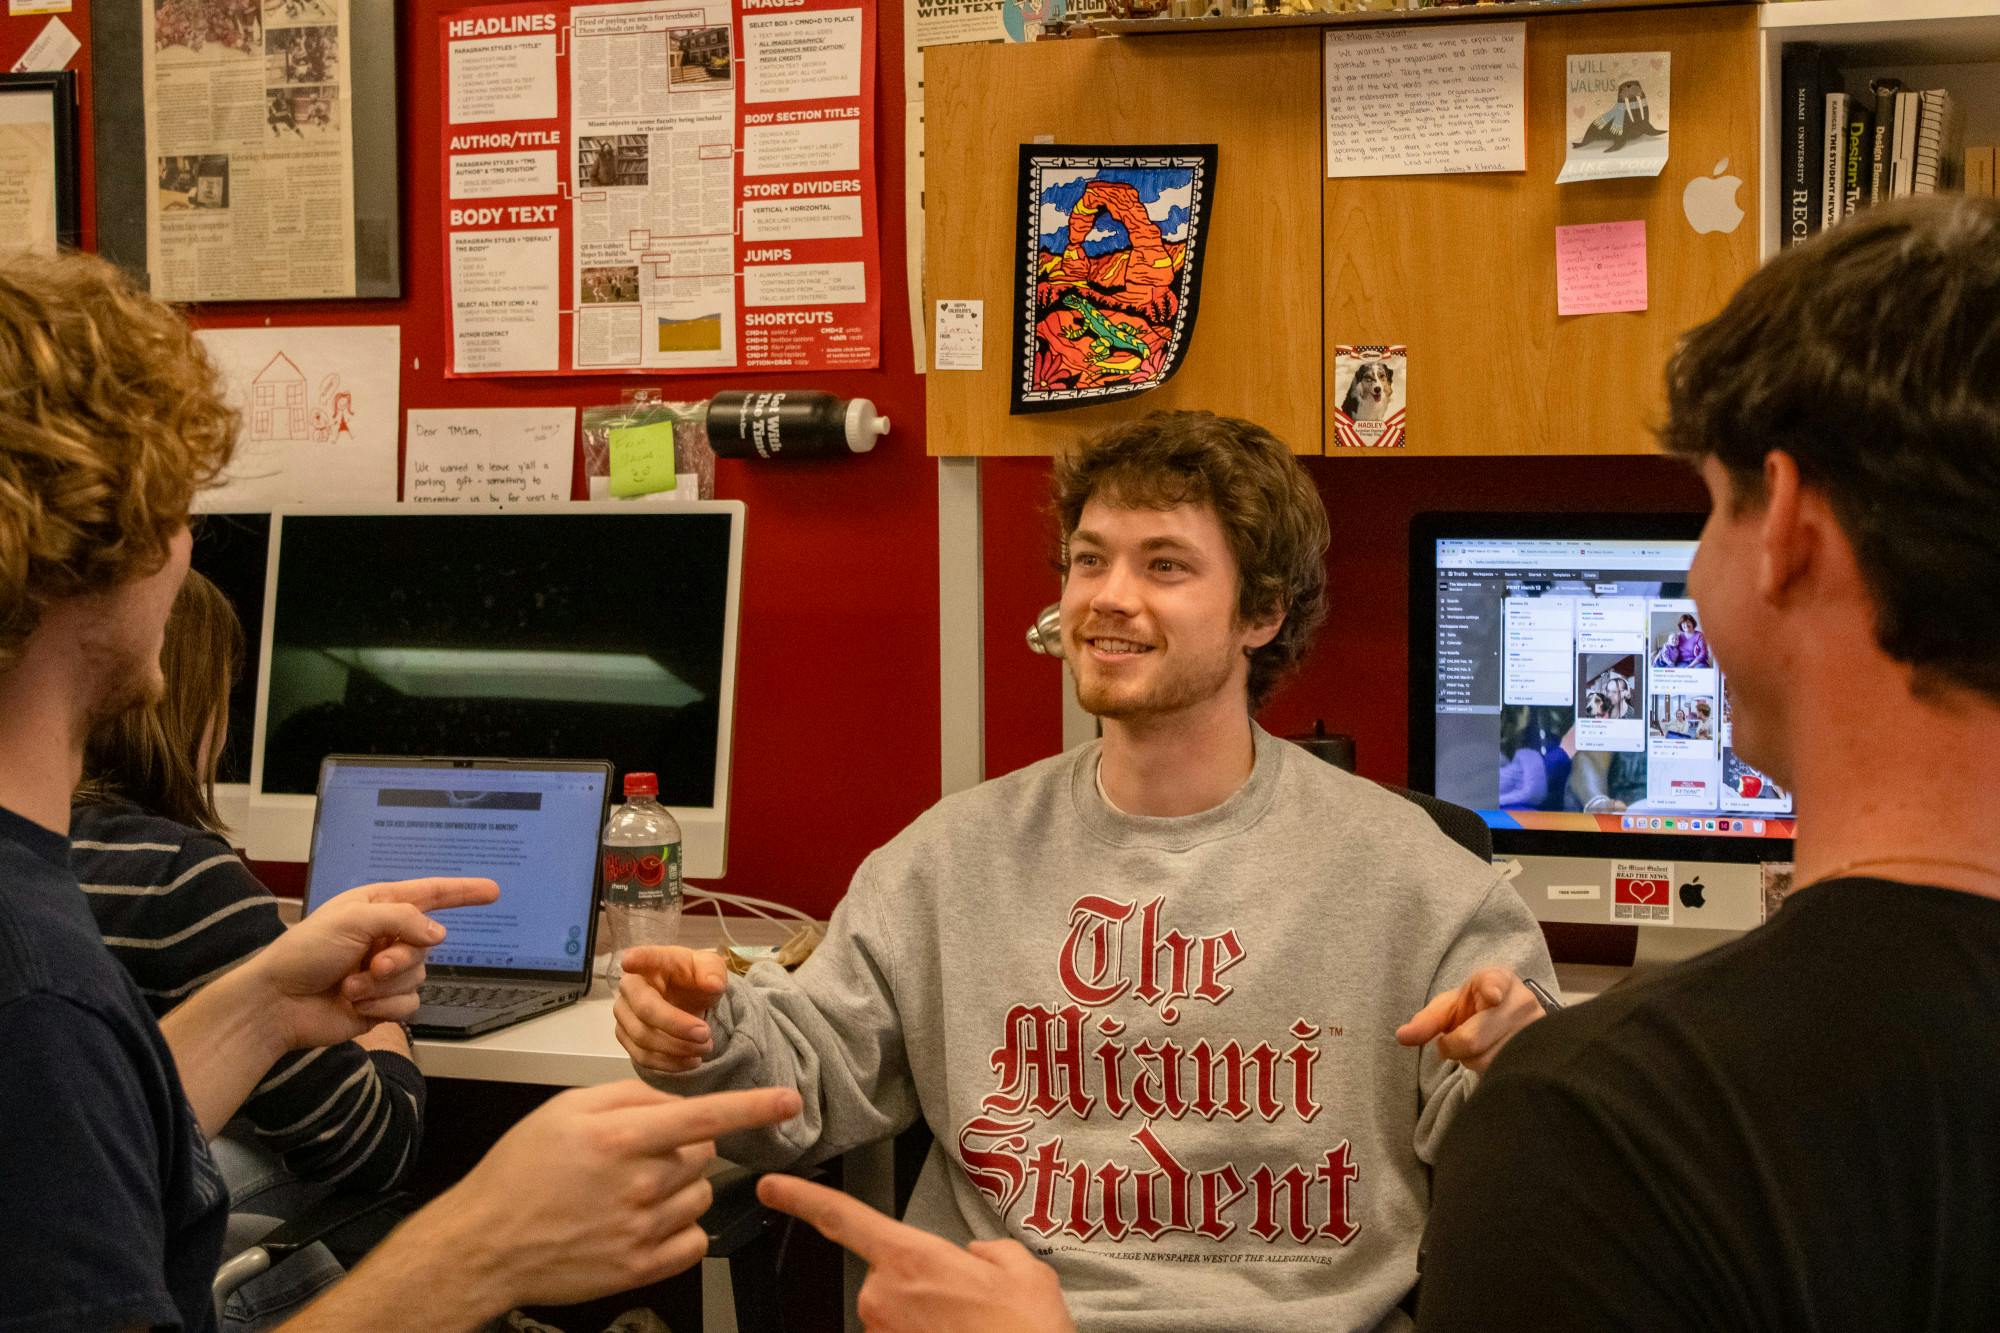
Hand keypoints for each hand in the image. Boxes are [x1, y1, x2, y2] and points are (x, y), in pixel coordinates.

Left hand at [242, 877, 497, 1050]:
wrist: (278, 1004)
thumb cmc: (305, 953)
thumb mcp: (353, 919)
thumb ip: (403, 919)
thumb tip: (440, 935)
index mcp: (378, 906)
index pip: (431, 895)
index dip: (463, 892)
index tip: (493, 891)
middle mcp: (386, 937)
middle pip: (426, 944)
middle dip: (401, 957)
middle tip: (373, 963)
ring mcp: (385, 972)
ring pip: (419, 976)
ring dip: (384, 984)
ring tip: (351, 986)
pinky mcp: (383, 1003)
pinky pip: (409, 1003)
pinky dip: (383, 1005)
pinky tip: (355, 1005)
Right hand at [429, 1081, 802, 1310]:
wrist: (486, 1242)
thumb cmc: (521, 1171)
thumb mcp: (567, 1110)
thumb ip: (628, 1097)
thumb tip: (674, 1100)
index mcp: (622, 1137)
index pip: (706, 1117)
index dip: (754, 1108)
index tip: (789, 1100)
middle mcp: (639, 1183)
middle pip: (703, 1155)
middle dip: (681, 1149)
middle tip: (635, 1157)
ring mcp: (642, 1230)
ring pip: (700, 1196)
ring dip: (679, 1189)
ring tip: (629, 1193)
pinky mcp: (640, 1268)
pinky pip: (694, 1241)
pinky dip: (680, 1230)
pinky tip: (644, 1223)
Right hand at [614, 945, 729, 1072]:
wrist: (688, 1001)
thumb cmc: (694, 979)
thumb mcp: (711, 969)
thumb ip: (713, 972)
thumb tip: (713, 983)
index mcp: (654, 962)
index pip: (644, 958)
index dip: (636, 959)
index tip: (629, 961)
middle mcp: (631, 986)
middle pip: (645, 1009)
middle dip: (677, 1026)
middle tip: (706, 1035)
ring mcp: (624, 1013)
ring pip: (643, 1038)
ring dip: (677, 1048)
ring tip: (705, 1048)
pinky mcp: (626, 1037)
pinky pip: (643, 1057)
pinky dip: (670, 1064)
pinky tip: (691, 1061)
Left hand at [758, 1175, 1073, 1332]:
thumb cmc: (1026, 1332)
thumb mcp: (1022, 1270)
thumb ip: (989, 1251)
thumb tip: (975, 1256)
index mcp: (911, 1259)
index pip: (843, 1219)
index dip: (801, 1199)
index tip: (770, 1187)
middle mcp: (883, 1298)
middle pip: (887, 1276)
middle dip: (922, 1285)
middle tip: (968, 1304)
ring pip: (897, 1314)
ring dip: (928, 1318)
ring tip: (970, 1329)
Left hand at [1395, 966, 1545, 1072]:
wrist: (1507, 1019)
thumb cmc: (1474, 1009)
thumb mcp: (1449, 1007)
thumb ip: (1427, 1021)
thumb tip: (1402, 1037)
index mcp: (1498, 979)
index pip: (1495, 983)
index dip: (1492, 990)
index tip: (1491, 995)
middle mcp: (1522, 1001)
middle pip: (1475, 1038)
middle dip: (1454, 1045)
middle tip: (1454, 1040)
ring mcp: (1537, 1028)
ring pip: (1488, 1061)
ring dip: (1472, 1060)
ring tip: (1478, 1046)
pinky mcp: (1543, 1052)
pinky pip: (1504, 1072)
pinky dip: (1489, 1070)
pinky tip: (1493, 1055)